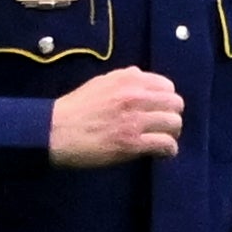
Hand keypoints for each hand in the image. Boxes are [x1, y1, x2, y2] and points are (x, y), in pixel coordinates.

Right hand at [47, 66, 185, 165]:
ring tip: (162, 139)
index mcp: (129, 79)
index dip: (165, 99)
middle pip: (176, 104)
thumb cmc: (75, 108)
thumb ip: (124, 79)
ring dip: (171, 133)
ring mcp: (136, 120)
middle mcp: (136, 96)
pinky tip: (162, 153)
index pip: (167, 86)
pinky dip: (168, 150)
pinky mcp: (133, 143)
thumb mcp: (100, 82)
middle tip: (162, 126)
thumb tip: (142, 78)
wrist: (55, 131)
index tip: (158, 109)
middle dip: (171, 115)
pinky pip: (166, 144)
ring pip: (174, 123)